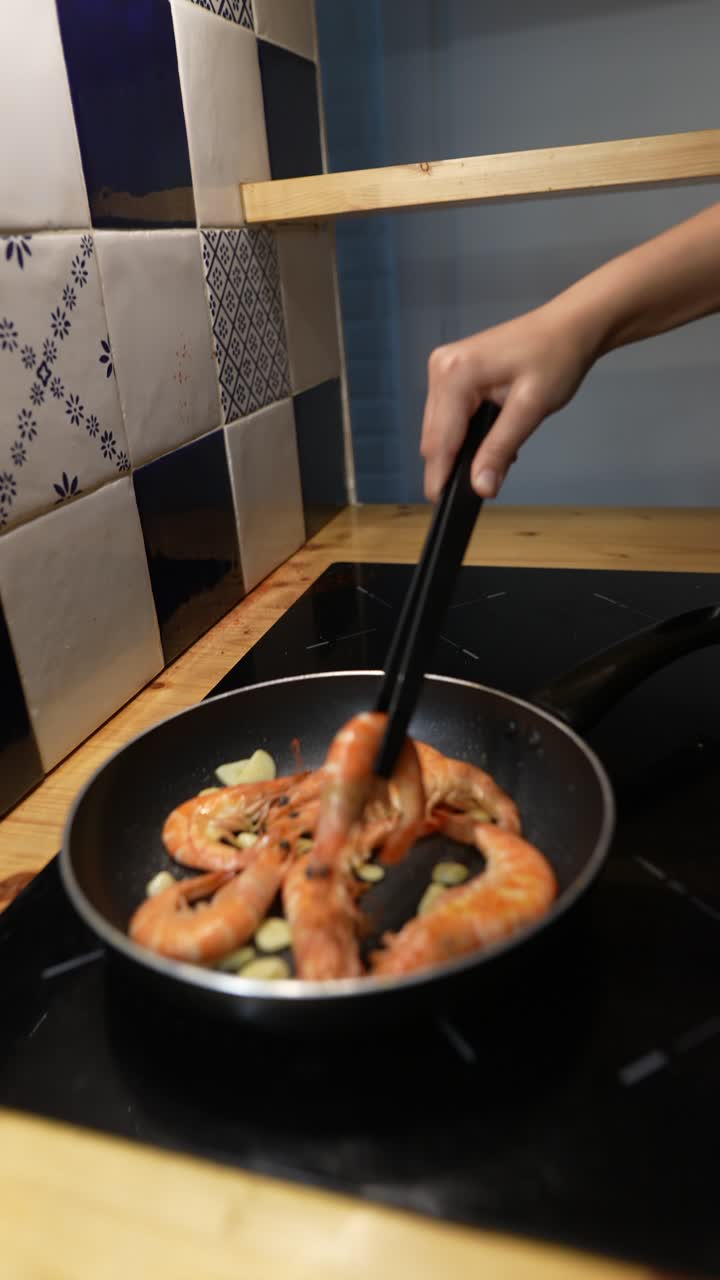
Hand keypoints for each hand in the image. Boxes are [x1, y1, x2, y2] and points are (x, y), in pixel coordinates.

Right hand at [420, 301, 596, 501]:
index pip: (439, 440)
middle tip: (486, 485)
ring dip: (461, 450)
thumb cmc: (556, 357)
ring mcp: (443, 368)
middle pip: (434, 438)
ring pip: (439, 430)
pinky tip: (489, 438)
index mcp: (455, 374)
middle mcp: (441, 368)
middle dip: (454, 465)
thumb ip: (500, 450)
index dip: (442, 477)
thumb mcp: (530, 409)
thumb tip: (480, 487)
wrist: (569, 328)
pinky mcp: (451, 373)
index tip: (445, 506)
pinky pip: (447, 416)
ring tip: (495, 459)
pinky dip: (464, 434)